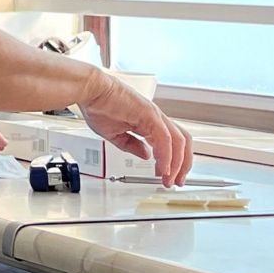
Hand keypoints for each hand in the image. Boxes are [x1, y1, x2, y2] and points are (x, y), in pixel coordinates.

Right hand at [77, 69, 192, 185]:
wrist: (91, 91)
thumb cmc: (98, 106)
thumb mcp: (115, 134)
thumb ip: (132, 145)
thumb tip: (146, 155)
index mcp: (150, 122)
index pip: (172, 144)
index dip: (174, 161)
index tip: (168, 176)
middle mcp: (157, 119)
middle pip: (182, 143)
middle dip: (183, 165)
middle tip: (176, 181)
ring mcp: (155, 116)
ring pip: (179, 142)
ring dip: (177, 163)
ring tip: (169, 178)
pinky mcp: (150, 115)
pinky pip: (164, 139)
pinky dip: (166, 156)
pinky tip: (162, 168)